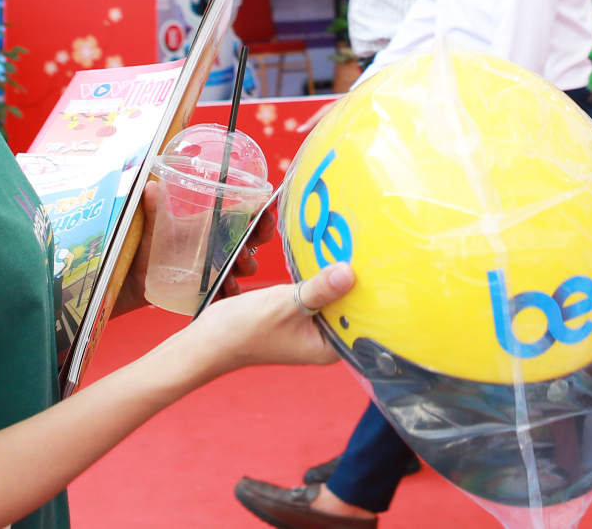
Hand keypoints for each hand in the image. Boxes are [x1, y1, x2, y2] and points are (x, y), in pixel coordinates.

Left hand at [114, 181, 279, 316]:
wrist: (134, 277)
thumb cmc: (149, 246)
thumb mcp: (153, 224)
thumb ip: (153, 206)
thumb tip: (149, 186)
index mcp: (214, 227)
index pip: (246, 217)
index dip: (261, 212)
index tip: (266, 207)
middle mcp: (221, 248)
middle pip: (254, 240)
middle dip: (262, 233)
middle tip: (257, 229)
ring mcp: (217, 270)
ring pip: (246, 267)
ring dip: (246, 262)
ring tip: (238, 257)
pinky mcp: (209, 290)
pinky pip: (228, 293)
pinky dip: (231, 290)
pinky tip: (227, 287)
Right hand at [182, 262, 355, 374]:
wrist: (210, 337)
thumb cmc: (246, 330)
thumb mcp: (286, 306)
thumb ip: (319, 290)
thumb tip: (349, 273)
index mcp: (328, 347)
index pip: (362, 320)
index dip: (372, 295)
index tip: (381, 267)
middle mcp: (325, 338)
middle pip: (351, 306)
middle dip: (356, 281)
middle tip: (369, 248)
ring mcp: (312, 325)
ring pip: (334, 296)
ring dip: (337, 275)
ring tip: (352, 246)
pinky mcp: (300, 312)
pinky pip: (319, 292)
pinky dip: (321, 276)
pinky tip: (329, 255)